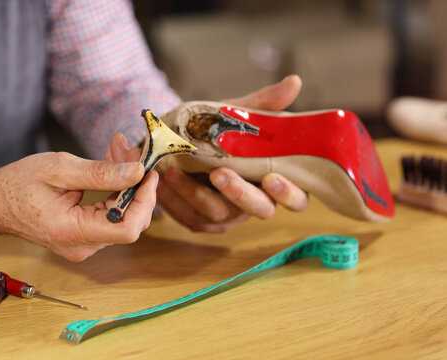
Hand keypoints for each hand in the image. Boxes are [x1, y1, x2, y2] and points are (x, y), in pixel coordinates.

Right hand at [0, 152, 157, 260]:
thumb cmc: (18, 184)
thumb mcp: (59, 169)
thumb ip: (101, 173)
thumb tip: (137, 172)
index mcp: (72, 232)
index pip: (127, 228)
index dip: (145, 200)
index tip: (148, 172)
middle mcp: (81, 246)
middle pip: (129, 220)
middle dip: (136, 183)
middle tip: (129, 150)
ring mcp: (83, 244)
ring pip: (122, 216)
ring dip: (126, 183)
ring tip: (117, 150)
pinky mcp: (83, 237)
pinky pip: (110, 215)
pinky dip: (116, 190)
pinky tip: (110, 166)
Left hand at [107, 75, 308, 231]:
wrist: (181, 141)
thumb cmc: (220, 131)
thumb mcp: (239, 115)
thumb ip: (263, 104)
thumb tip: (294, 82)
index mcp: (274, 180)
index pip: (296, 198)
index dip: (288, 193)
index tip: (271, 178)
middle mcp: (255, 202)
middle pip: (259, 211)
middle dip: (239, 194)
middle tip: (218, 173)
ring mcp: (228, 215)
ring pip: (218, 214)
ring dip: (195, 194)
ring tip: (175, 171)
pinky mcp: (201, 221)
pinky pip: (190, 217)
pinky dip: (173, 199)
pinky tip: (162, 179)